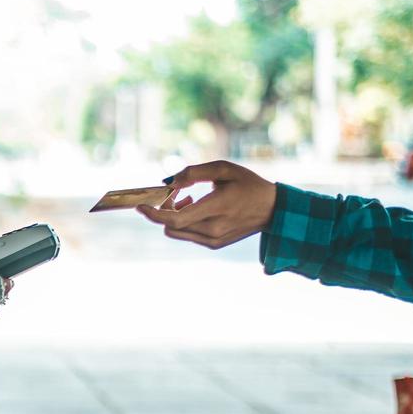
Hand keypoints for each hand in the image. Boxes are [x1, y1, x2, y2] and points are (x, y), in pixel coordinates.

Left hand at [136, 160, 277, 248]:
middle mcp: (213, 228)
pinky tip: (197, 208)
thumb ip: (194, 172)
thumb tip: (169, 181)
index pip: (175, 218)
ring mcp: (213, 239)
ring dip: (173, 215)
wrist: (272, 209)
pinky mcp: (214, 244)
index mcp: (216, 208)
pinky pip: (187, 234)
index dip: (154, 214)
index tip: (140, 206)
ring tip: (188, 199)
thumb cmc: (247, 184)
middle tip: (173, 193)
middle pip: (171, 225)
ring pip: (176, 231)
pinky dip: (184, 222)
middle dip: (163, 209)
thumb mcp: (224, 169)